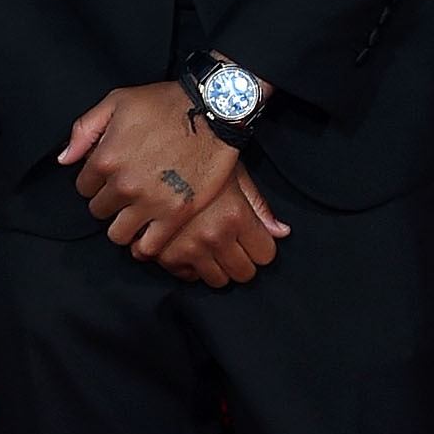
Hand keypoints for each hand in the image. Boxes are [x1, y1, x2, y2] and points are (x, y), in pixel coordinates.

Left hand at [59, 80, 237, 253]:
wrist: (213, 110)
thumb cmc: (166, 103)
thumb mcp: (117, 101)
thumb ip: (85, 130)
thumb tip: (65, 159)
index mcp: (106, 158)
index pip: (84, 187)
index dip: (97, 181)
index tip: (111, 176)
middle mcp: (124, 184)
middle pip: (99, 211)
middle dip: (109, 202)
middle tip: (126, 193)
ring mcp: (150, 203)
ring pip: (118, 234)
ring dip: (124, 225)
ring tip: (135, 214)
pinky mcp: (176, 215)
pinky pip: (148, 246)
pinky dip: (144, 244)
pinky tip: (149, 232)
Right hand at [152, 163, 289, 286]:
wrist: (151, 153)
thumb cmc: (197, 159)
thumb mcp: (235, 174)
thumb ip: (259, 206)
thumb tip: (282, 232)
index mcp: (236, 216)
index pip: (265, 255)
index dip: (261, 246)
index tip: (252, 238)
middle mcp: (214, 236)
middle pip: (244, 273)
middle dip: (242, 261)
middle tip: (232, 244)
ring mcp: (187, 248)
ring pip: (217, 281)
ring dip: (217, 267)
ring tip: (210, 247)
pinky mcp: (163, 255)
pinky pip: (187, 276)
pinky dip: (189, 266)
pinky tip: (188, 246)